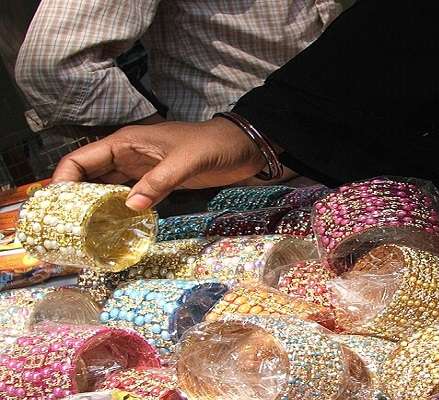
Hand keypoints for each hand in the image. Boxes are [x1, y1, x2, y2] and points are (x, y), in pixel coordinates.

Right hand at [52, 118, 265, 209]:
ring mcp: (140, 170)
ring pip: (106, 189)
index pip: (80, 160)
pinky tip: (114, 230)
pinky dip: (118, 212)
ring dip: (94, 208)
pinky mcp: (155, 183)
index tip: (55, 209)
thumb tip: (130, 207)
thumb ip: (159, 181)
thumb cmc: (214, 145)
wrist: (243, 147)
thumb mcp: (187, 161)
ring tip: (83, 235)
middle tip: (64, 229)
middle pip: (87, 177)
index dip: (63, 181)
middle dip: (73, 200)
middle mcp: (126, 156)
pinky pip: (128, 197)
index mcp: (125, 143)